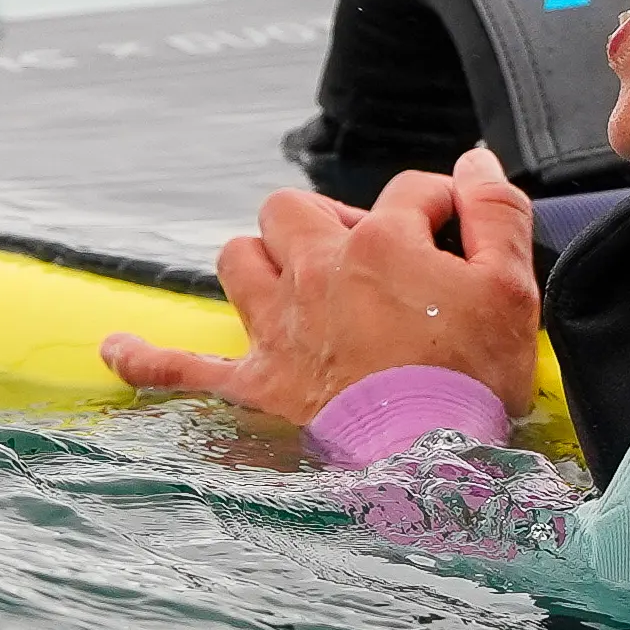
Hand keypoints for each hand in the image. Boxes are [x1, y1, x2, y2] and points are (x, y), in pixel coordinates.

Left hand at [102, 144, 539, 423]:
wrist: (427, 469)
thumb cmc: (472, 383)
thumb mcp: (512, 292)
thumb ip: (496, 214)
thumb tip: (475, 160)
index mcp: (380, 244)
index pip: (409, 194)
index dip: (440, 206)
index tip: (458, 232)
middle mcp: (316, 274)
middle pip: (295, 209)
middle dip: (326, 218)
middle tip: (364, 253)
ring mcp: (276, 330)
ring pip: (239, 260)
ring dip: (258, 260)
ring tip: (287, 279)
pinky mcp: (249, 389)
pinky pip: (176, 368)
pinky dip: (145, 358)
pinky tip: (117, 347)